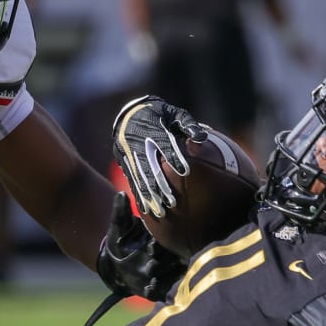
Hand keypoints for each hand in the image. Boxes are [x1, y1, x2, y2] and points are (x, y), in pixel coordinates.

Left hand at [95, 193, 183, 302]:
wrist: (116, 262)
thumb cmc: (120, 240)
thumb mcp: (118, 226)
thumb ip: (120, 211)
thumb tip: (121, 194)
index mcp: (161, 239)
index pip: (166, 240)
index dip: (158, 244)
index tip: (149, 247)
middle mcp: (168, 255)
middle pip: (172, 259)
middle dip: (163, 263)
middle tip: (150, 265)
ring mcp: (167, 271)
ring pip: (173, 275)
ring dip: (163, 279)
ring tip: (150, 281)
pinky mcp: (162, 286)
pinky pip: (166, 289)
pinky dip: (159, 291)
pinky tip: (148, 289)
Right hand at [112, 95, 205, 218]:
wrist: (128, 114)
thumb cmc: (159, 114)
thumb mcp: (174, 113)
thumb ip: (188, 124)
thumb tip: (202, 139)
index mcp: (152, 128)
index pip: (164, 144)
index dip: (174, 157)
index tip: (185, 172)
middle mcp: (138, 142)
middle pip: (150, 166)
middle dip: (160, 185)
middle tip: (172, 202)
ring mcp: (129, 153)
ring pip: (139, 177)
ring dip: (149, 196)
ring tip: (160, 211)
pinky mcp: (124, 162)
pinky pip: (131, 180)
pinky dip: (138, 195)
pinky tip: (145, 209)